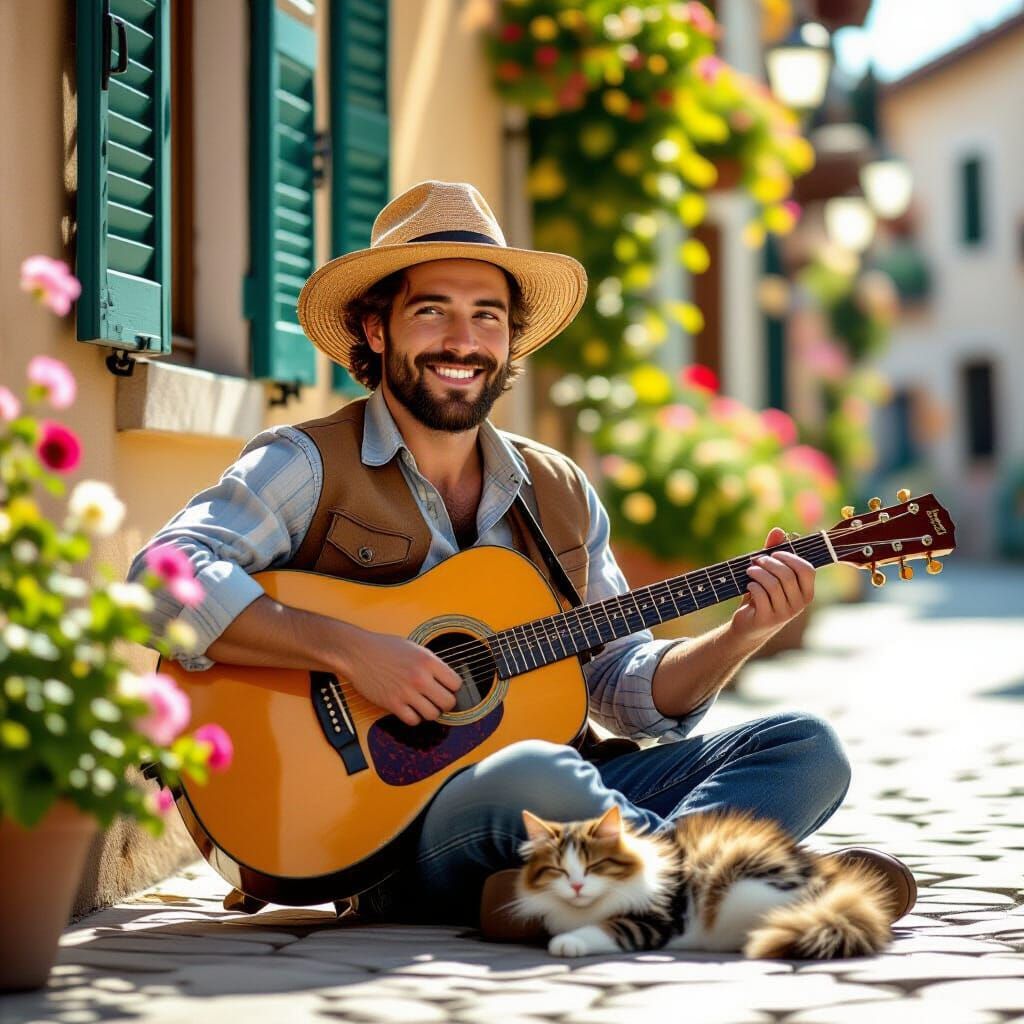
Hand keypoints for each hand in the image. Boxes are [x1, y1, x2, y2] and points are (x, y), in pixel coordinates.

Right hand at [336, 625, 462, 726]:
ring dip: (430, 711)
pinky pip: (413, 720)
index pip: (456, 683)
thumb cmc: (384, 647)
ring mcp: (406, 692)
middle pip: (448, 702)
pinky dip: (413, 717)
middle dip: (445, 703)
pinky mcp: (392, 704)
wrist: (357, 652)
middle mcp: (419, 677)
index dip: (453, 687)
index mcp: (428, 661)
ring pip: (433, 714)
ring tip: (424, 704)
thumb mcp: (414, 648)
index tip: (447, 687)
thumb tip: (446, 678)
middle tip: (438, 699)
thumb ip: (431, 663)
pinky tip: (410, 708)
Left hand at [730, 526, 814, 644]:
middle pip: (787, 575)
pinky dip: (752, 586)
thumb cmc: (762, 596)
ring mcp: (784, 614)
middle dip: (769, 563)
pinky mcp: (767, 619)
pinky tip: (749, 585)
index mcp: (806, 592)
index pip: (807, 570)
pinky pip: (761, 595)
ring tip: (750, 571)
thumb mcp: (769, 574)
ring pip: (772, 585)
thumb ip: (774, 553)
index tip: (774, 554)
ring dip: (758, 573)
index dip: (790, 558)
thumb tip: (778, 530)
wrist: (749, 626)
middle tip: (757, 560)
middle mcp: (799, 605)